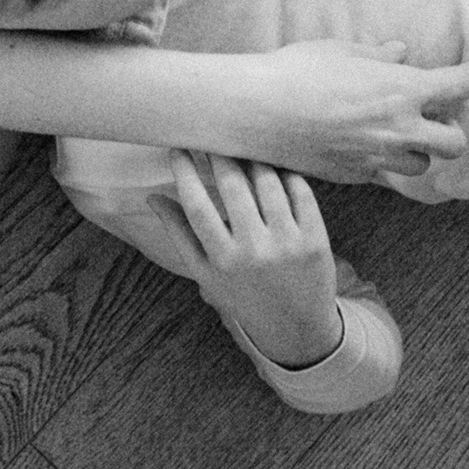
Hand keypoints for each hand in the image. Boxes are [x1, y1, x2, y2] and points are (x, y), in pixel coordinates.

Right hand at [147, 151, 341, 367]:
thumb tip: (152, 197)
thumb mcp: (206, 274)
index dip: (185, 172)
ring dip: (253, 158)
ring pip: (267, 182)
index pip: (197, 205)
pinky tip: (276, 167)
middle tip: (214, 137)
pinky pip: (300, 192)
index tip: (179, 149)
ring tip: (245, 148)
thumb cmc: (244, 297)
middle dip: (219, 154)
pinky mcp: (316, 240)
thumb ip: (180, 234)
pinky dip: (287, 173)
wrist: (297, 330)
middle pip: (232, 186)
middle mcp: (254, 250)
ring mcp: (288, 244)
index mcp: (222, 260)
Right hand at [251, 38, 468, 181]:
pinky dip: (383, 160)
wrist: (259, 110)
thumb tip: (401, 53)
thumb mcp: (340, 52)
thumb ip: (378, 57)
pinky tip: (363, 143)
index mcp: (402, 90)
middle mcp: (399, 129)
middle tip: (434, 114)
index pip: (457, 86)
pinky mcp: (355, 175)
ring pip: (421, 165)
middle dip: (451, 128)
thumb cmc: (297, 71)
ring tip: (398, 133)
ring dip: (417, 149)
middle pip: (454, 142)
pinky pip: (384, 173)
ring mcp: (378, 157)